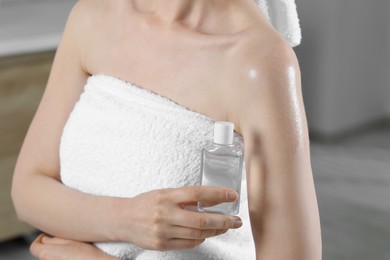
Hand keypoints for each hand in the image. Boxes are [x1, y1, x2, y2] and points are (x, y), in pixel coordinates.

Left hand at [30, 234, 117, 259]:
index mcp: (46, 253)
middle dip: (51, 247)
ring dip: (56, 254)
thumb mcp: (71, 240)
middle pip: (43, 252)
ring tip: (72, 251)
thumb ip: (54, 239)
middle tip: (65, 242)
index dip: (40, 239)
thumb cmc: (86, 255)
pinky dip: (61, 258)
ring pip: (51, 257)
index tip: (47, 235)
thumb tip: (44, 238)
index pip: (34, 246)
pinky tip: (72, 258)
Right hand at [117, 186, 241, 250]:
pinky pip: (188, 244)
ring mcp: (163, 231)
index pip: (197, 194)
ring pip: (197, 234)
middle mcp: (165, 214)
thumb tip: (210, 200)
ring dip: (215, 231)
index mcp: (167, 196)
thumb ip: (184, 197)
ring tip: (225, 227)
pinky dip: (200, 240)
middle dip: (223, 221)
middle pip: (201, 220)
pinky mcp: (162, 244)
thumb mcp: (164, 193)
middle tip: (236, 220)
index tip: (232, 195)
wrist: (123, 219)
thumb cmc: (145, 203)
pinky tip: (206, 235)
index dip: (217, 194)